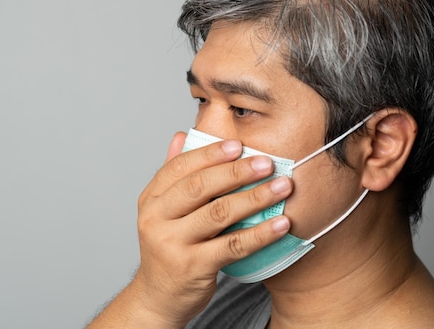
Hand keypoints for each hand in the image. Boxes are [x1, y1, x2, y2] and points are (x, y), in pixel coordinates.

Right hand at [129, 132, 292, 326]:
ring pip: (219, 214)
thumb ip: (173, 175)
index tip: (239, 145)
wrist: (158, 297)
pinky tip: (281, 223)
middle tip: (267, 163)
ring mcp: (172, 244)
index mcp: (151, 199)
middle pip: (200, 187)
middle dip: (237, 172)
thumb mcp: (163, 211)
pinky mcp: (193, 267)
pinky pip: (232, 245)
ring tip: (282, 187)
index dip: (210, 153)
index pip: (180, 167)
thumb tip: (181, 136)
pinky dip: (260, 233)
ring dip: (255, 198)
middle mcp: (156, 219)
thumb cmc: (168, 248)